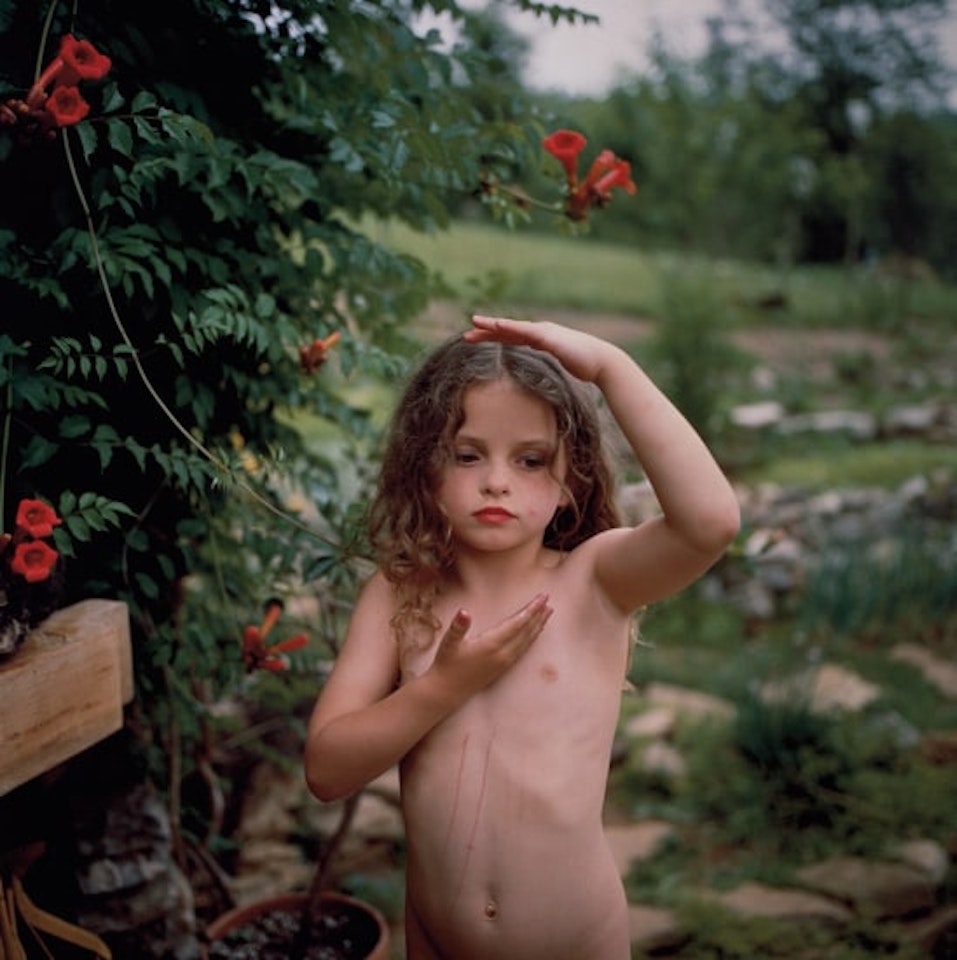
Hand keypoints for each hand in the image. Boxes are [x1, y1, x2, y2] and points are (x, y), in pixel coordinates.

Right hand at [430, 593, 551, 697]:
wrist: (446, 691)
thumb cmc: (447, 664)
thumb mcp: (449, 643)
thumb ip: (458, 627)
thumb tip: (464, 612)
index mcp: (492, 645)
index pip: (517, 624)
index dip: (531, 609)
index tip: (543, 597)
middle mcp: (503, 654)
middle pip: (526, 632)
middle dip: (539, 615)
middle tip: (549, 600)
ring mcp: (504, 662)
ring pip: (527, 641)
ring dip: (538, 626)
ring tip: (548, 613)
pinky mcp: (503, 668)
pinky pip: (523, 649)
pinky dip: (531, 638)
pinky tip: (534, 633)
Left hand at [465, 315, 615, 383]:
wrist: (601, 362)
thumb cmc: (582, 366)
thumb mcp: (558, 366)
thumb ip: (546, 367)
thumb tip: (536, 378)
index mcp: (539, 339)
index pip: (511, 337)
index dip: (492, 337)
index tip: (474, 339)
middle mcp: (539, 331)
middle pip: (508, 330)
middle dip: (487, 330)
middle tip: (467, 332)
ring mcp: (544, 332)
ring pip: (513, 327)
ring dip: (494, 325)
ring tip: (476, 323)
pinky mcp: (549, 337)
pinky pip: (526, 331)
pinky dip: (511, 327)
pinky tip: (498, 325)